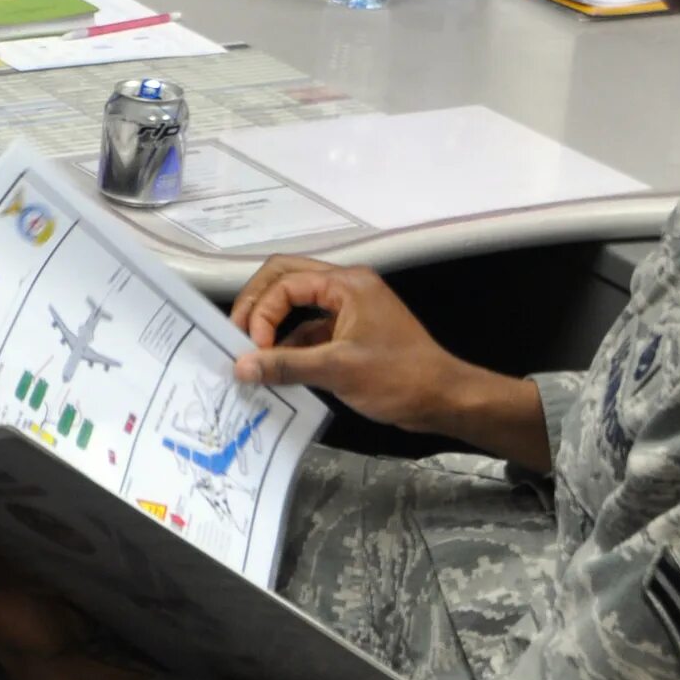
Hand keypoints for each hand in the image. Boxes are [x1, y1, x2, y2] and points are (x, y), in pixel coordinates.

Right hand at [228, 257, 550, 469]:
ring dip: (272, 328)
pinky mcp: (350, 334)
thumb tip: (240, 367)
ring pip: (296, 307)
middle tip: (235, 337)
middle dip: (257, 307)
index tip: (250, 347)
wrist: (443, 399)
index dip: (261, 311)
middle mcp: (345, 288)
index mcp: (346, 283)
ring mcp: (348, 310)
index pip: (285, 281)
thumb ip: (285, 365)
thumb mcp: (337, 370)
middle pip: (285, 281)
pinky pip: (309, 331)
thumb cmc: (398, 377)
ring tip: (251, 357)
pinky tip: (276, 370)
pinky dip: (290, 347)